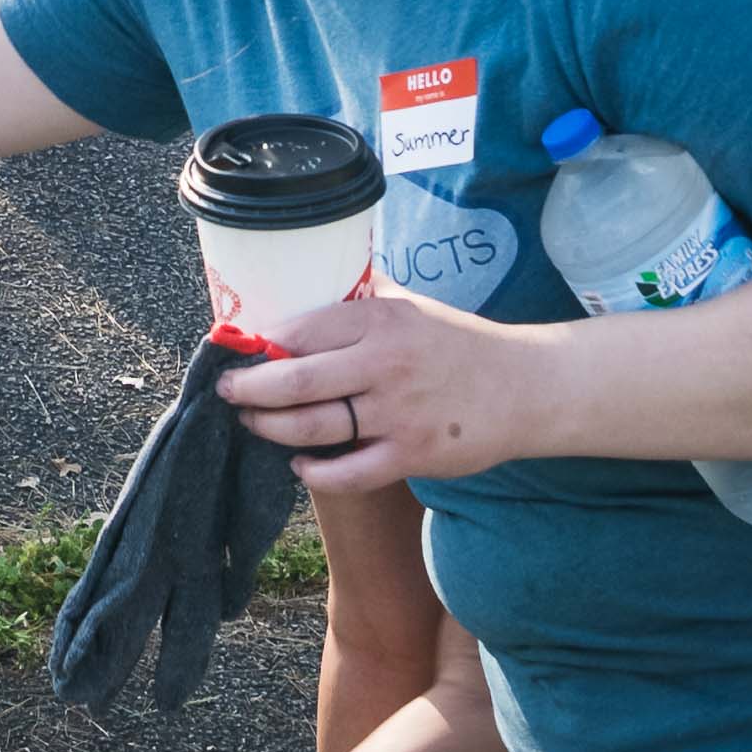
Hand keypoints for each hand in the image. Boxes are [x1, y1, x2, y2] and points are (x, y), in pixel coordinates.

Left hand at [218, 290, 539, 493]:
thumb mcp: (411, 305)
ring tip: (252, 421)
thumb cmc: (458, 344)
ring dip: (270, 427)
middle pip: (295, 382)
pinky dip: (315, 472)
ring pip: (313, 427)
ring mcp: (398, 413)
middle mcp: (386, 364)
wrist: (525, 387)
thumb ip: (362, 297)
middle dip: (248, 389)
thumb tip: (307, 278)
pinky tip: (300, 464)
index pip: (300, 330)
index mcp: (382, 320)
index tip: (234, 349)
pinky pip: (348, 473)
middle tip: (226, 390)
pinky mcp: (412, 454)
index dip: (258, 344)